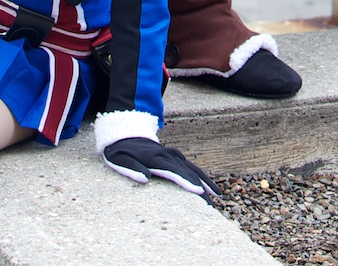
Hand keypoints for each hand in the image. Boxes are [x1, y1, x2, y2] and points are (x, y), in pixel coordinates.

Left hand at [102, 137, 219, 199]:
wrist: (125, 133)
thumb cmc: (120, 151)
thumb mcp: (120, 160)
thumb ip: (133, 169)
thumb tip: (146, 180)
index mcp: (155, 158)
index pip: (174, 172)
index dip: (187, 182)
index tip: (199, 192)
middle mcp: (167, 155)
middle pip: (188, 172)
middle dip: (201, 188)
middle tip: (212, 204)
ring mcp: (172, 155)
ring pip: (192, 169)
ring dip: (204, 182)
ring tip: (216, 196)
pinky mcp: (173, 157)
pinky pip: (190, 167)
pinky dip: (200, 176)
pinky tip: (207, 187)